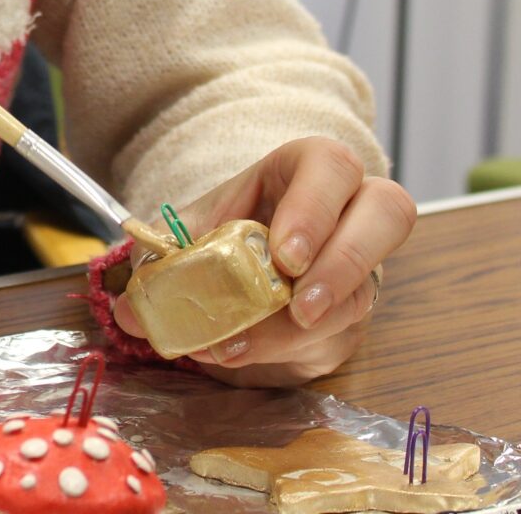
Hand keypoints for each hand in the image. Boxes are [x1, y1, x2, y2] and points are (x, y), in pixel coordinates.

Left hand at [111, 137, 415, 385]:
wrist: (239, 266)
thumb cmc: (224, 231)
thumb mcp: (191, 230)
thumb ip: (162, 256)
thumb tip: (131, 309)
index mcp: (306, 169)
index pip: (330, 166)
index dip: (314, 209)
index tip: (283, 256)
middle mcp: (350, 209)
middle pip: (388, 213)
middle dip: (344, 265)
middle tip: (298, 307)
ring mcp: (360, 263)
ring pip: (364, 289)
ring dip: (303, 328)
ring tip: (243, 345)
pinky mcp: (352, 314)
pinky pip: (339, 334)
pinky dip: (285, 350)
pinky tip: (243, 354)